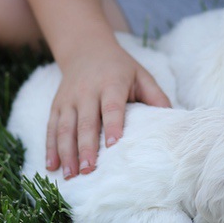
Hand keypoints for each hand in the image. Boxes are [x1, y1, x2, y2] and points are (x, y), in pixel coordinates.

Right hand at [46, 40, 170, 177]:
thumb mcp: (141, 76)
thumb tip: (172, 120)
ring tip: (71, 175)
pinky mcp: (56, 105)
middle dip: (86, 147)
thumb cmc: (120, 68)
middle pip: (85, 122)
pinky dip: (50, 148)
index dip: (112, 125)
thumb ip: (156, 97)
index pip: (111, 107)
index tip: (112, 145)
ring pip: (65, 128)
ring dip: (66, 153)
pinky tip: (53, 166)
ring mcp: (69, 99)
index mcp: (111, 84)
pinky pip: (51, 128)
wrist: (85, 48)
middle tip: (89, 170)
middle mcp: (87, 91)